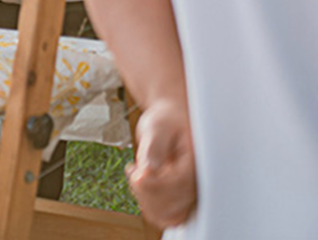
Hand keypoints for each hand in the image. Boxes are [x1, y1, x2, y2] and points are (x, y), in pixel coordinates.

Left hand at [126, 98, 197, 227]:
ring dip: (148, 201)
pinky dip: (152, 207)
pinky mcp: (184, 197)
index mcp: (200, 162)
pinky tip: (143, 185)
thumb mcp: (157, 125)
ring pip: (171, 216)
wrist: (172, 120)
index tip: (135, 173)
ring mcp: (193, 192)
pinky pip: (170, 216)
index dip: (152, 185)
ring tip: (138, 175)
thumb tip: (150, 168)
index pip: (178, 186)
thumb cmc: (166, 119)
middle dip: (147, 192)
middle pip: (174, 205)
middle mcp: (201, 182)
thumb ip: (154, 146)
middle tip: (134, 171)